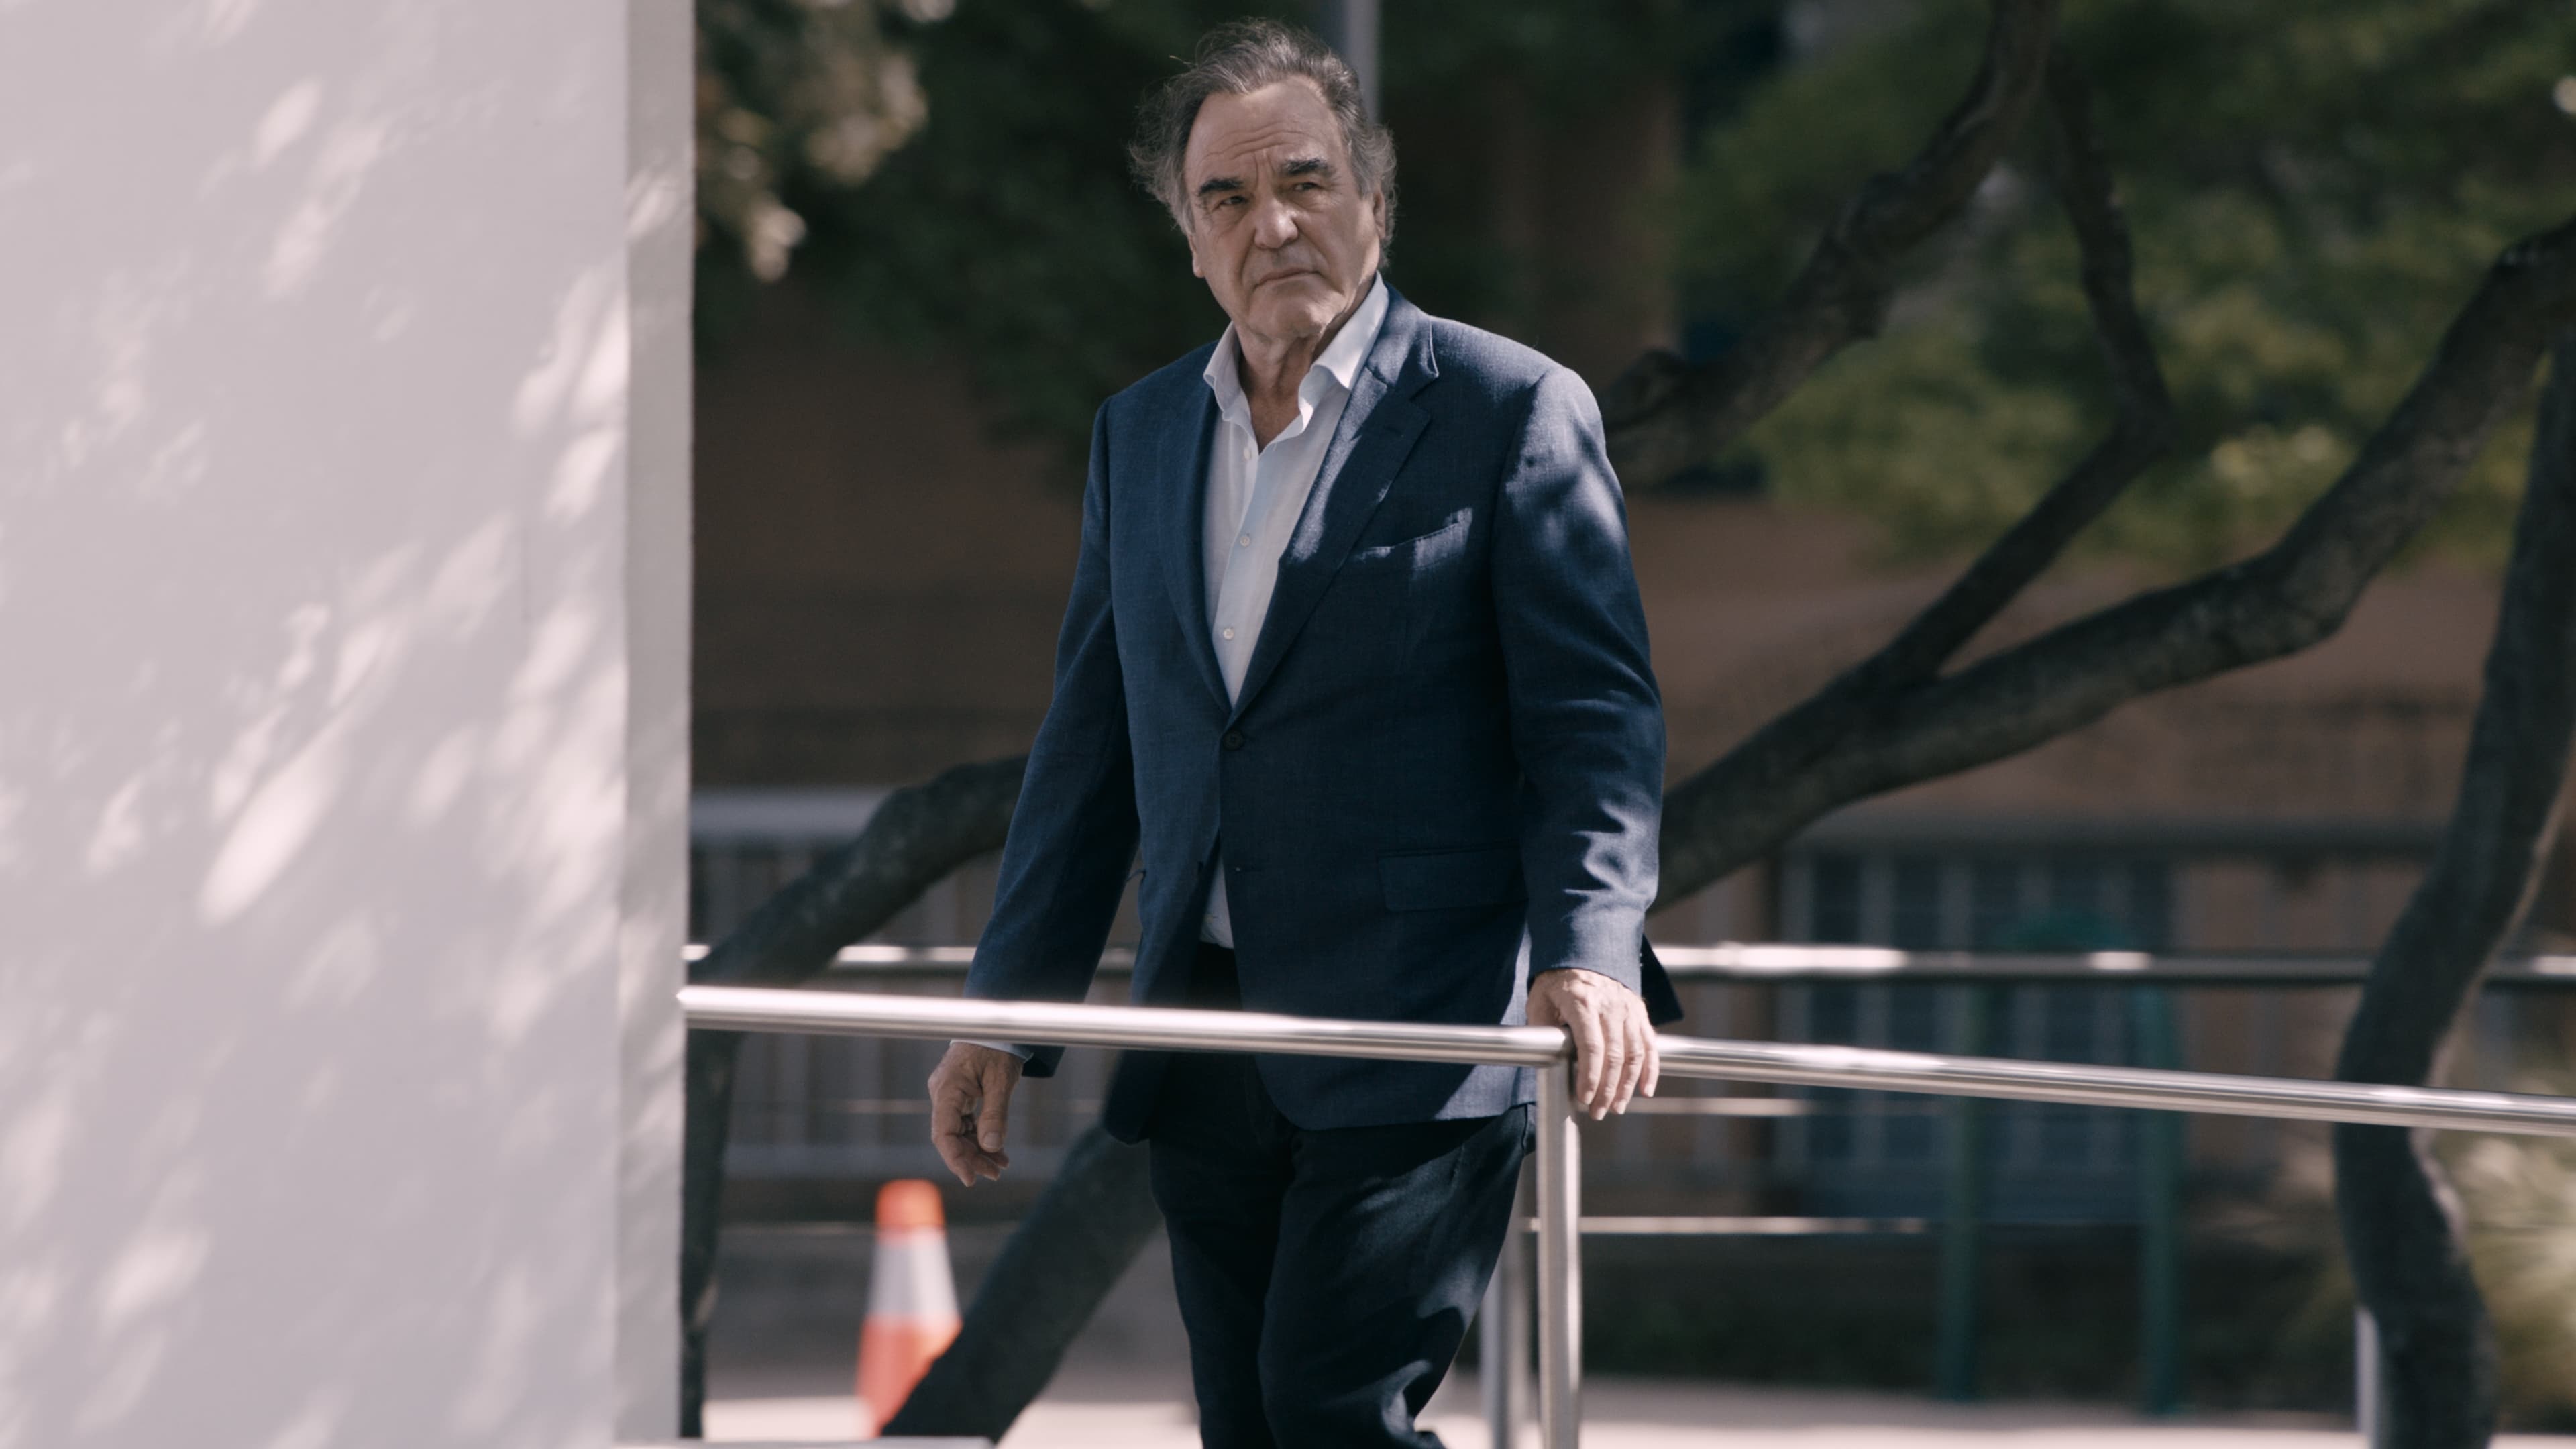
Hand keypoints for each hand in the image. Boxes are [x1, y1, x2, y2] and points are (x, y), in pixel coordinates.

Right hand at [927, 1043, 1024, 1184]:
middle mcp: (943, 1094)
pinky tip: (997, 1151)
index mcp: (947, 1089)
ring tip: (1000, 1166)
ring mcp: (950, 1095)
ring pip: (958, 1132)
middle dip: (972, 1158)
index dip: (955, 1159)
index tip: (971, 1178)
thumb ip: (995, 1114)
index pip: (944, 1134)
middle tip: (995, 1174)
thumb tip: (991, 1147)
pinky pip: (965, 1123)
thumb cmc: (997, 1046)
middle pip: (950, 1137)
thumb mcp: (1001, 1080)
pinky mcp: (959, 1095)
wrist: (996, 1025)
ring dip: (978, 1151)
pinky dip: (980, 1137)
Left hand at [1527, 968, 1658, 1119]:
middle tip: (1597, 1112)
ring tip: (1616, 1107)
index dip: (1589, 1076)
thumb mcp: (1540, 1000)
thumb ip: (1542, 1029)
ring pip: (1635, 1054)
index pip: (1592, 1046)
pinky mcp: (1639, 1013)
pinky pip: (1650, 1045)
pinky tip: (1645, 1090)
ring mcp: (1628, 1009)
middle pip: (1614, 1056)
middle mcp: (1610, 1006)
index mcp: (1583, 1002)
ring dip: (1627, 1086)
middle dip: (1607, 1089)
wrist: (1584, 954)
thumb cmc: (1557, 983)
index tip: (1584, 1098)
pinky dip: (1651, 1070)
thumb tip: (1544, 1061)